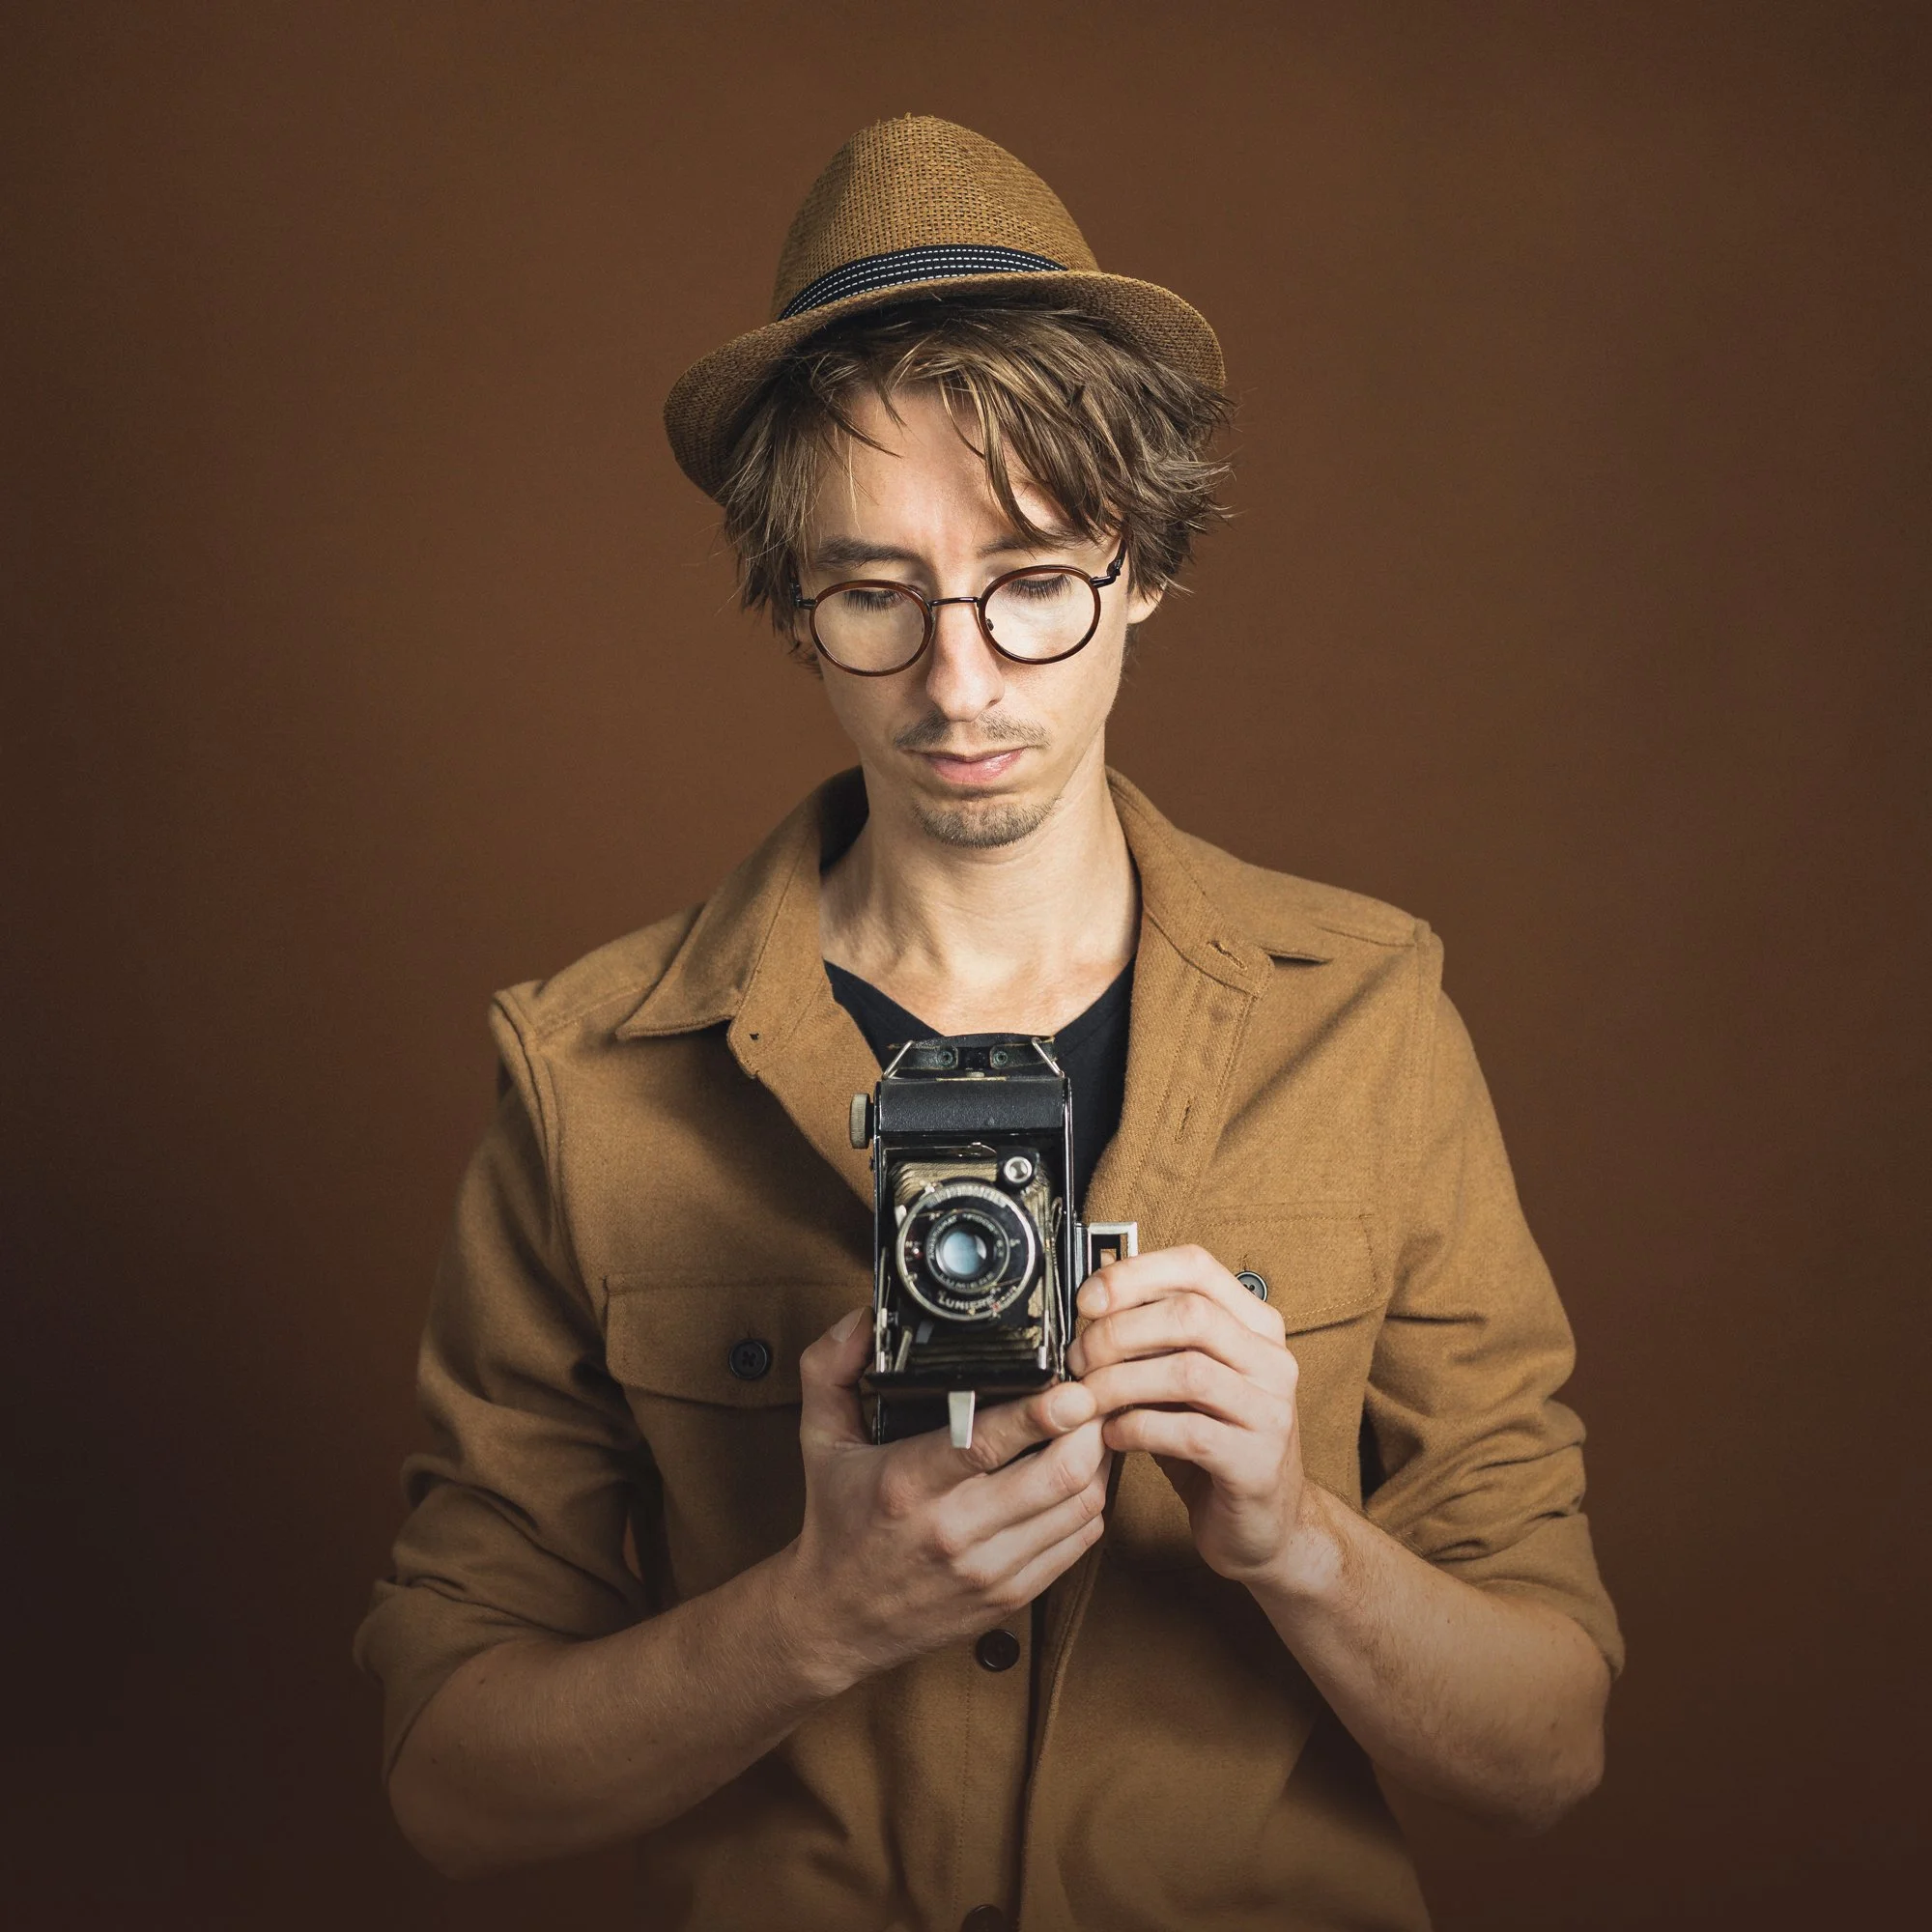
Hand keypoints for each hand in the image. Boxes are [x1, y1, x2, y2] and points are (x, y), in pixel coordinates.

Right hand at [787, 1308, 1111, 1689]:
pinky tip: (1080, 1474)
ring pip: (1080, 1507)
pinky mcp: (1011, 1596)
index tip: (1074, 1387)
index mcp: (907, 1484)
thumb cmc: (836, 1522)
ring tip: (1092, 1426)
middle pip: (1057, 1475)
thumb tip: (862, 1318)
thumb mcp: (819, 1438)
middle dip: (1091, 1426)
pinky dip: (1090, 1501)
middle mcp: (953, 1531)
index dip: (1041, 1413)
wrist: (835, 1620)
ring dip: (1098, 1460)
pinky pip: (1078, 1542)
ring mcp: (988, 1569)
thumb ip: (831, 1366)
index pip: (986, 1445)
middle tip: (1095, 1390)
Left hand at [1066, 1244, 1311, 1586]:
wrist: (1264, 1526)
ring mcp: (1271, 1412)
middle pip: (1189, 1314)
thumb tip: (1086, 1307)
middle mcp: (1272, 1360)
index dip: (1135, 1274)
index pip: (1197, 1267)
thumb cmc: (1212, 1444)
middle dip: (1119, 1331)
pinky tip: (1113, 1436)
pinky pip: (1186, 1432)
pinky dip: (1136, 1428)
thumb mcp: (1183, 1381)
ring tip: (1087, 1398)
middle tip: (1077, 1358)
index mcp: (1256, 1325)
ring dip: (1120, 1381)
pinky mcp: (1256, 1463)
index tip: (1087, 1299)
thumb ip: (1152, 1341)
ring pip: (1187, 1371)